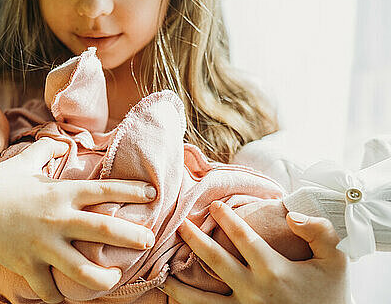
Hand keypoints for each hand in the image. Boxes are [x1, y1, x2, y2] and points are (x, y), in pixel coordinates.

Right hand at [0, 138, 156, 302]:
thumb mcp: (23, 161)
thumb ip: (46, 150)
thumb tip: (60, 143)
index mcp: (60, 193)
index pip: (103, 190)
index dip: (131, 191)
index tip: (152, 194)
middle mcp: (56, 219)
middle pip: (103, 230)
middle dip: (131, 236)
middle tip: (149, 241)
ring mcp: (42, 245)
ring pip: (82, 269)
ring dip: (103, 278)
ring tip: (115, 280)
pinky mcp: (26, 265)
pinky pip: (47, 288)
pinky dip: (55, 295)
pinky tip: (62, 297)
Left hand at [162, 201, 349, 303]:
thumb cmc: (331, 292)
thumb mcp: (335, 260)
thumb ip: (319, 232)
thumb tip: (291, 215)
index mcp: (274, 269)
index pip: (243, 237)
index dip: (227, 218)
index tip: (215, 205)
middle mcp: (254, 290)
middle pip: (215, 260)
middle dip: (195, 240)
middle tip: (181, 225)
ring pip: (203, 299)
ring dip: (181, 285)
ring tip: (164, 272)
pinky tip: (176, 301)